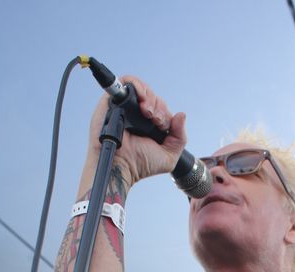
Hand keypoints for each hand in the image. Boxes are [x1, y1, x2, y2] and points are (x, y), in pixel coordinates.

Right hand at [86, 74, 186, 188]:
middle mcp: (137, 114)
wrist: (122, 165)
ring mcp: (125, 106)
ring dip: (150, 98)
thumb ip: (180, 137)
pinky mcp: (113, 100)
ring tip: (148, 113)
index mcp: (149, 125)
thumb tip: (181, 115)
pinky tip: (141, 101)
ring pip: (143, 89)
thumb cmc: (141, 164)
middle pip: (154, 97)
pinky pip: (127, 82)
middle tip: (155, 121)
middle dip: (159, 107)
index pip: (162, 108)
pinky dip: (137, 86)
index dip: (165, 114)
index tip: (161, 126)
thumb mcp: (169, 156)